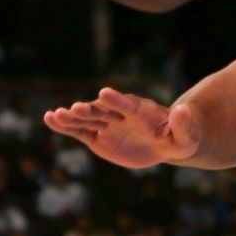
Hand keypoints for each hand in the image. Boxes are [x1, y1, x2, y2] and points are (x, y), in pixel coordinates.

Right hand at [44, 88, 202, 169]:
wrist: (166, 143)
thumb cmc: (180, 138)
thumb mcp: (186, 137)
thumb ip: (183, 125)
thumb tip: (183, 110)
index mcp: (141, 112)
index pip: (128, 104)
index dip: (117, 100)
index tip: (104, 93)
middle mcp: (121, 115)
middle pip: (103, 111)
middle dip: (90, 110)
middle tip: (76, 108)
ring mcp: (108, 125)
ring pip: (88, 121)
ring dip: (72, 118)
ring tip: (55, 115)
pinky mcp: (99, 138)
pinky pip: (80, 132)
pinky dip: (65, 127)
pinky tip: (49, 119)